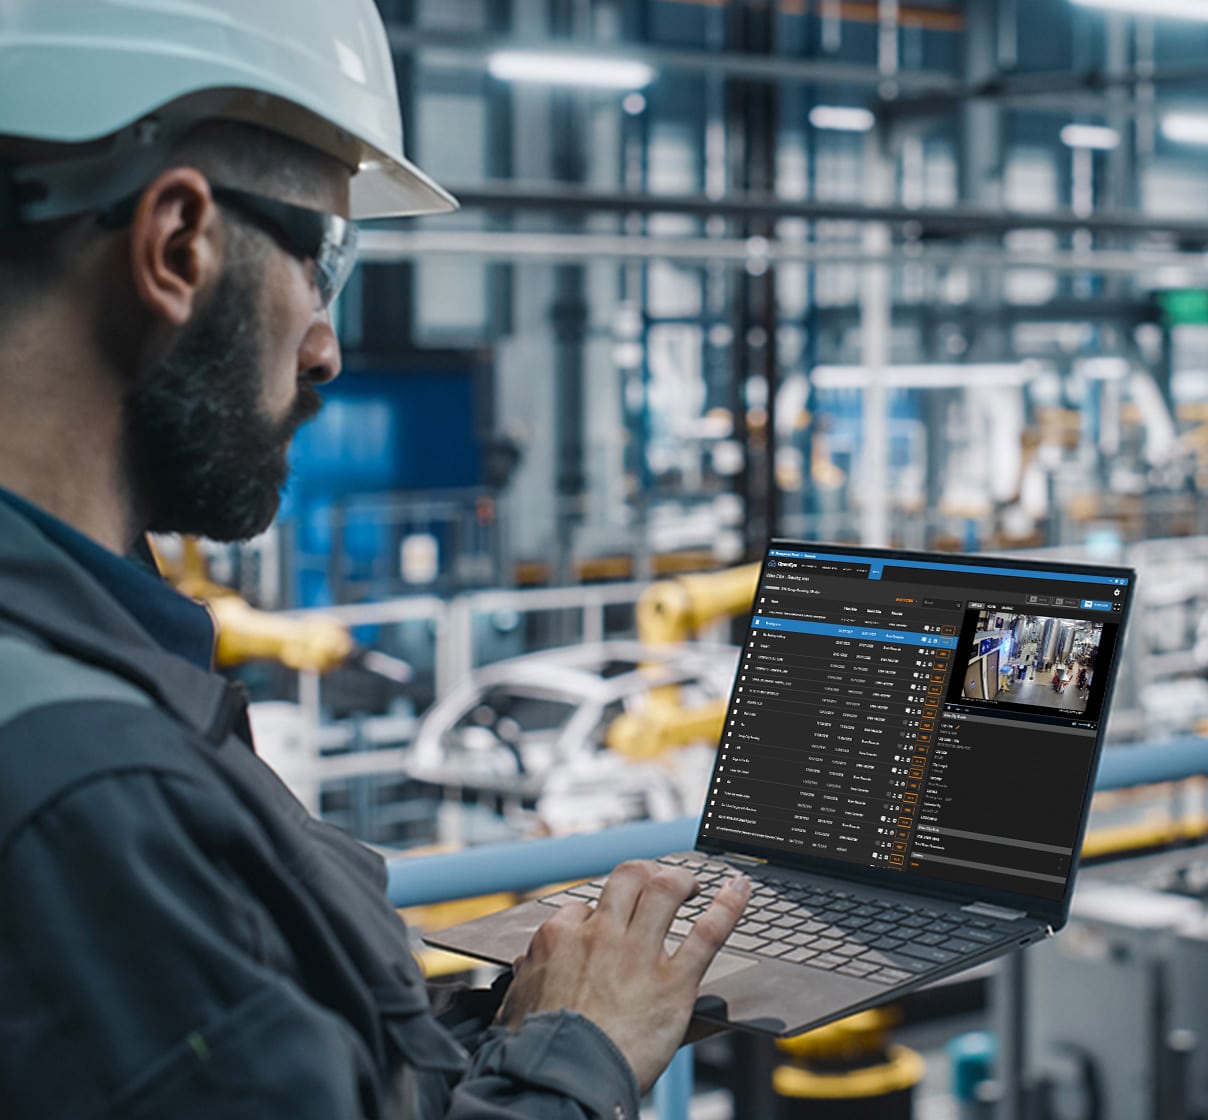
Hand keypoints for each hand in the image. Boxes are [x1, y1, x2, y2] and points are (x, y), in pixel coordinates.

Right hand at [496, 860, 749, 1092]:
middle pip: (628, 878)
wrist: (560, 1081)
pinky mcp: (673, 981)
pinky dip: (729, 907)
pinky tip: (739, 891)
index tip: (608, 920)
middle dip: (645, 873)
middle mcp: (601, 935)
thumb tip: (526, 966)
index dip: (599, 912)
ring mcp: (639, 954)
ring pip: (665, 891)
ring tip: (691, 884)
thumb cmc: (536, 1051)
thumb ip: (527, 978)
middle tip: (655, 882)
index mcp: (560, 939)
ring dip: (682, 880)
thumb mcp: (516, 1004)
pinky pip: (707, 933)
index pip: (584, 906)